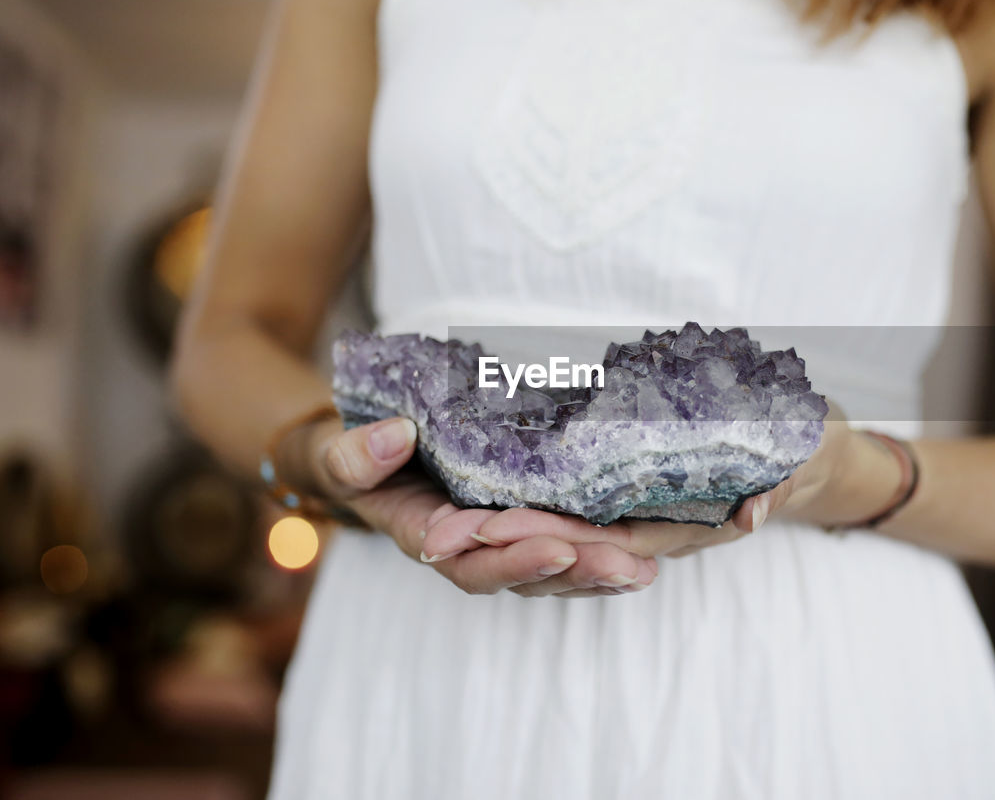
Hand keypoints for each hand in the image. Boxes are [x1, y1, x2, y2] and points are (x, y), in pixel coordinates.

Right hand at [292, 416, 658, 596]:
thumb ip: (354, 456)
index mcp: (424, 536)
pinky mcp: (524, 521)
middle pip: (524, 572)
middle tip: (623, 567)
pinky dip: (600, 554)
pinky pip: (563, 547)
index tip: (555, 546)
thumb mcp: (338, 455)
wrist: (369, 454)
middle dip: (574, 572)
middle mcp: (468, 548)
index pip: (471, 562)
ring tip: (643, 569)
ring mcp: (499, 538)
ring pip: (551, 567)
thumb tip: (395, 435)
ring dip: (597, 571)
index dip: (513, 560)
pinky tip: (643, 555)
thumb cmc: (353, 458)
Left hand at [422, 416, 904, 573]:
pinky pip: (576, 509)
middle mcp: (655, 528)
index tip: (495, 529)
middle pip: (571, 542)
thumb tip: (750, 516)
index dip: (552, 539)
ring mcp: (640, 514)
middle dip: (506, 542)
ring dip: (506, 532)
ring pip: (564, 533)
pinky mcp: (631, 492)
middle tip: (440, 534)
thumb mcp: (803, 458)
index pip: (610, 540)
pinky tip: (485, 496)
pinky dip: (530, 508)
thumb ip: (778, 486)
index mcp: (689, 526)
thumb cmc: (808, 449)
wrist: (815, 446)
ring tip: (442, 525)